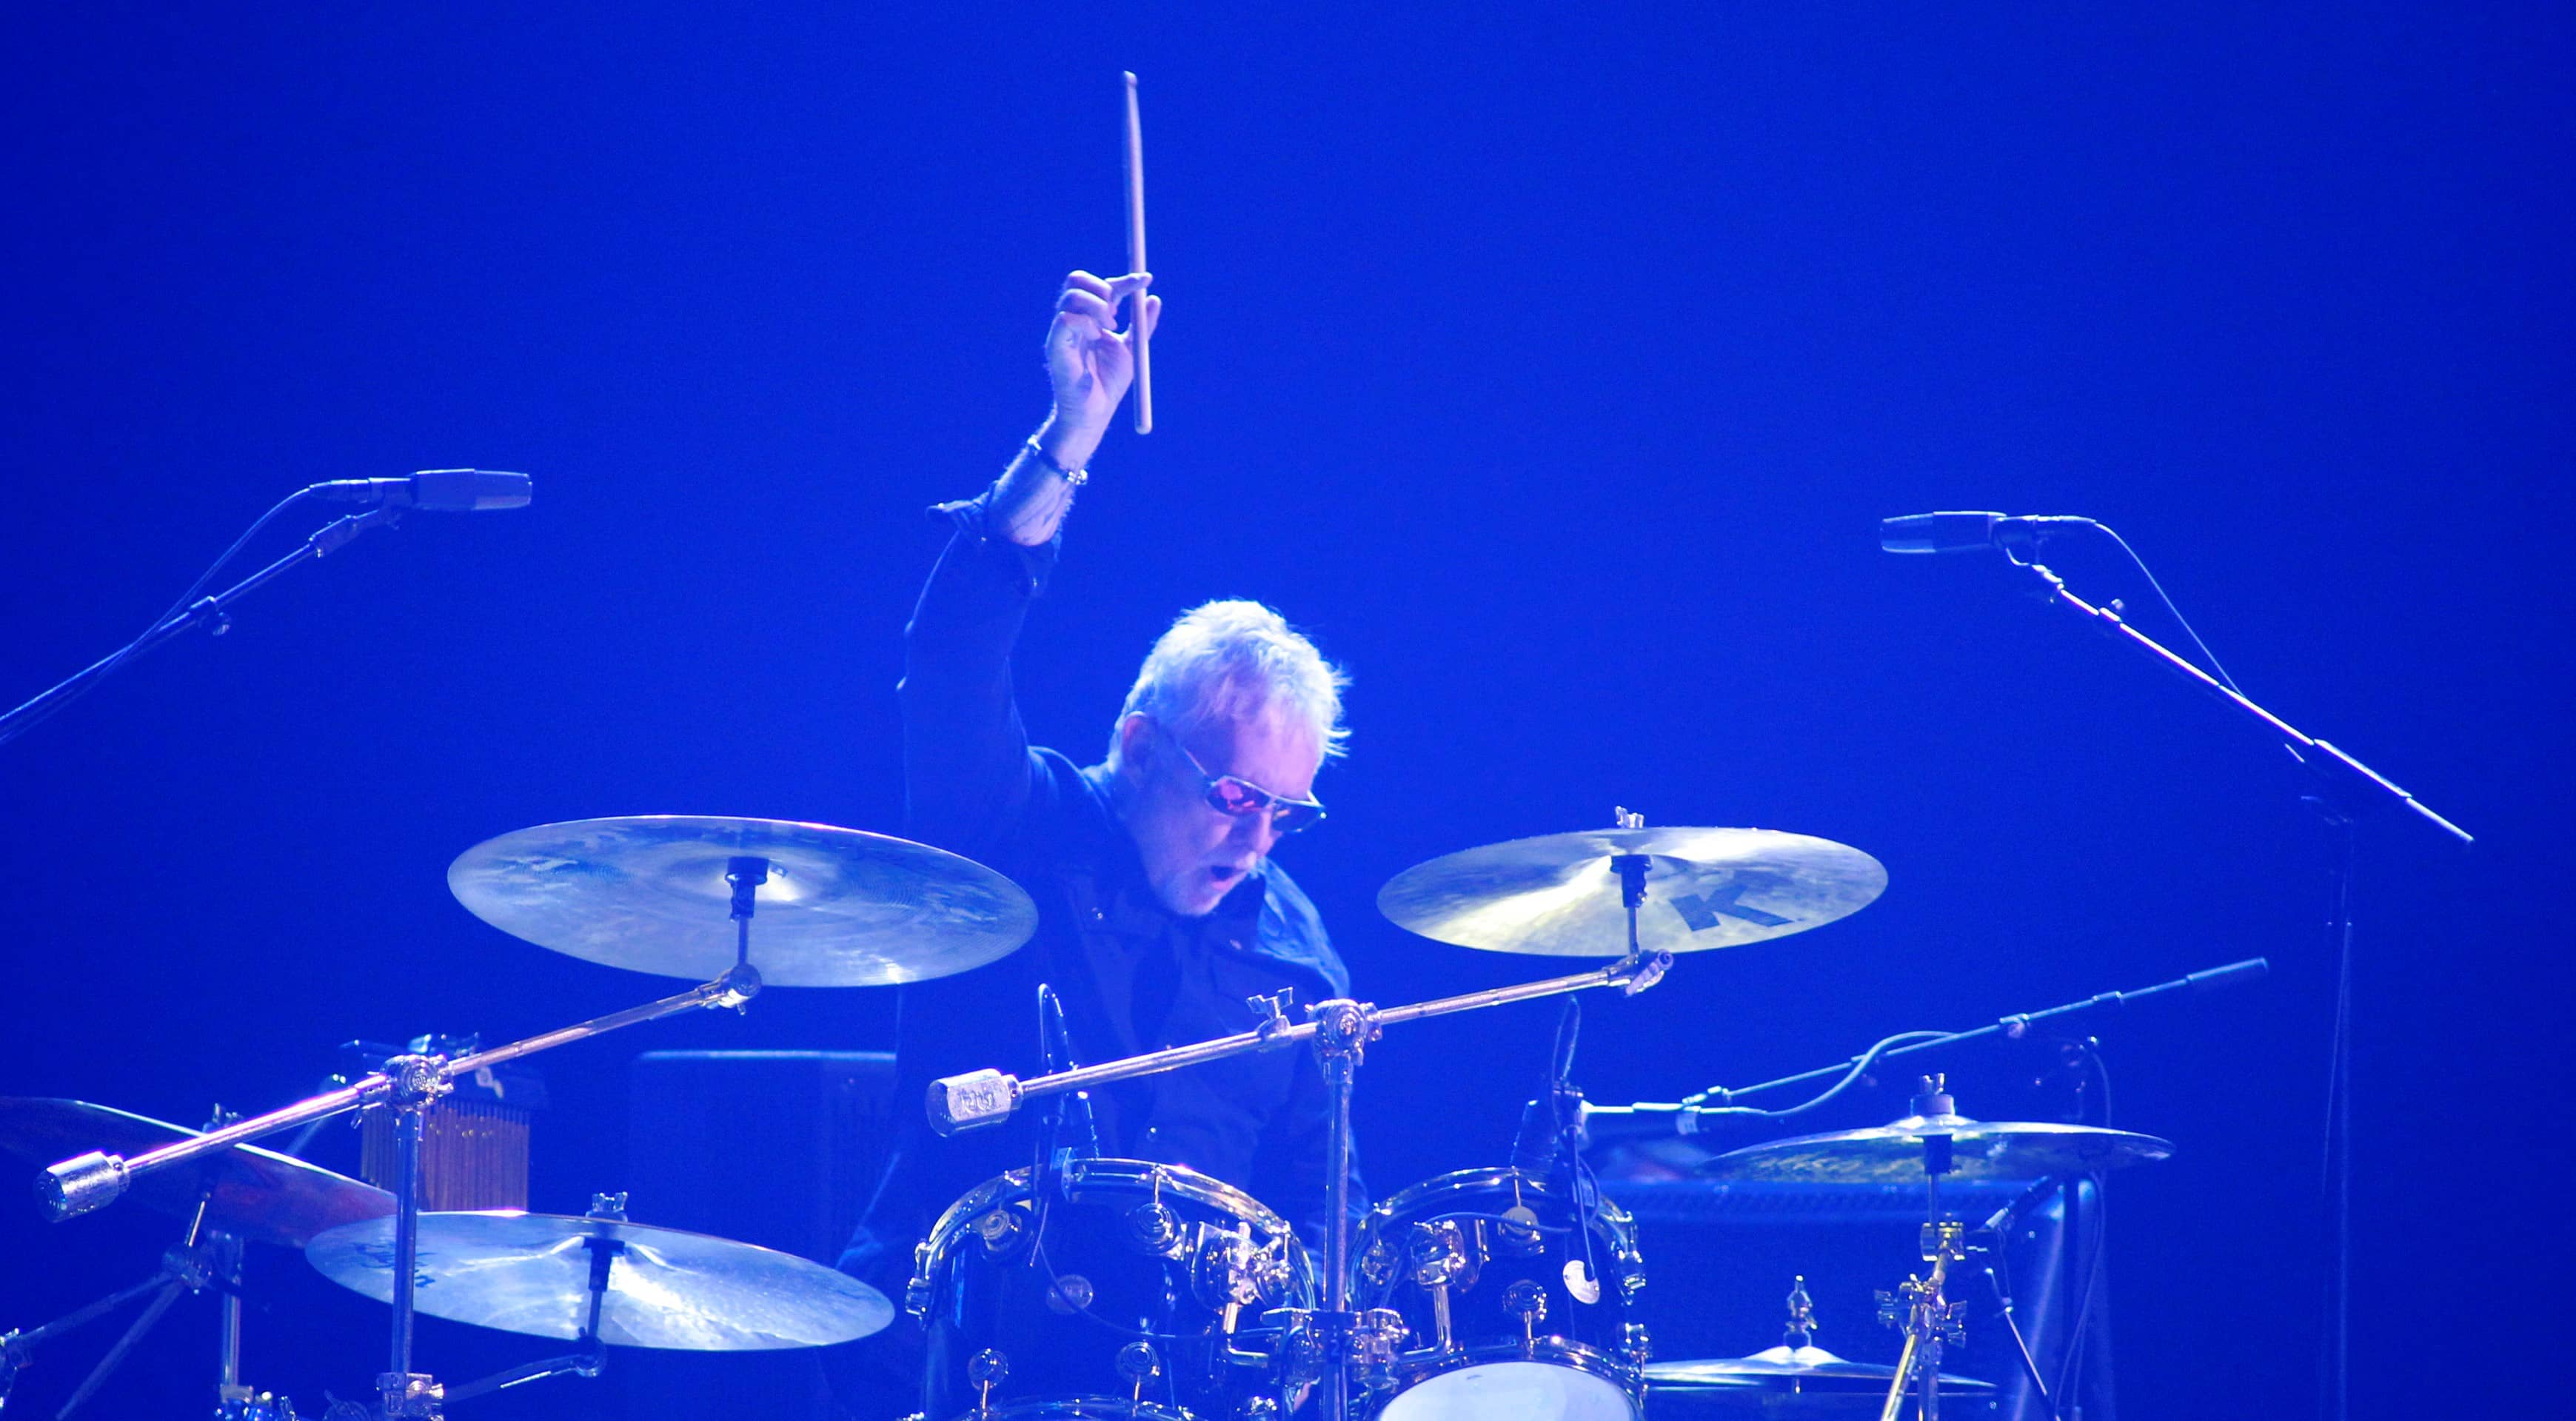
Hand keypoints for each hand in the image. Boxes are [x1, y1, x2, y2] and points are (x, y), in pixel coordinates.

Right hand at [1037, 270, 1158, 469]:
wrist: (1096, 414)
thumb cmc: (1109, 385)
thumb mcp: (1132, 349)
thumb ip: (1142, 325)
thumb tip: (1154, 298)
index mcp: (1090, 318)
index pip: (1101, 286)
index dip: (1124, 281)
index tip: (1146, 280)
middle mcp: (1073, 320)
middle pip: (1077, 280)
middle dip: (1104, 287)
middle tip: (1119, 311)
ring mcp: (1062, 332)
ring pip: (1071, 295)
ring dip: (1097, 305)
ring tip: (1110, 326)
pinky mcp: (1055, 346)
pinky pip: (1065, 319)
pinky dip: (1086, 322)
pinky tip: (1095, 338)